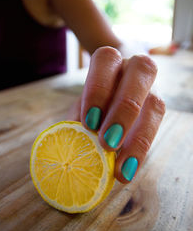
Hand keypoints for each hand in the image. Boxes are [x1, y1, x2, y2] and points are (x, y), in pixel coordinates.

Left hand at [67, 47, 164, 182]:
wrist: (119, 88)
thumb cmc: (97, 98)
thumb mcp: (84, 103)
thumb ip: (80, 119)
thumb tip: (73, 150)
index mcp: (112, 61)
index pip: (106, 60)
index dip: (98, 89)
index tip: (89, 122)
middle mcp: (135, 68)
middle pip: (141, 71)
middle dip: (124, 108)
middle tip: (107, 142)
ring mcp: (152, 87)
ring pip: (156, 103)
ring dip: (138, 136)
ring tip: (120, 167)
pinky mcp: (158, 110)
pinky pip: (156, 128)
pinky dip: (141, 150)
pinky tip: (127, 170)